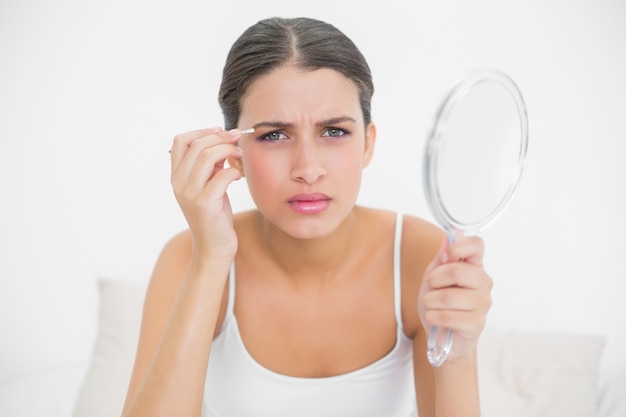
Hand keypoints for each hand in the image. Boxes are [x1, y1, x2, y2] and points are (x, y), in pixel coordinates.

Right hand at [170, 127, 243, 259]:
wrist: (213, 247)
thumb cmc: (214, 216)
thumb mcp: (208, 186)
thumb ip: (210, 166)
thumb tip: (222, 142)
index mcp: (177, 177)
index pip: (180, 141)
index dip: (201, 131)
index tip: (220, 130)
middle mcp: (179, 183)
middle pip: (197, 145)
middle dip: (221, 137)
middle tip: (237, 138)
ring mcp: (190, 194)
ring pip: (207, 156)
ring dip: (227, 150)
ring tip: (239, 154)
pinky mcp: (205, 204)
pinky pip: (221, 176)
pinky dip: (233, 171)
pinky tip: (238, 176)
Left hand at [418, 236, 492, 363]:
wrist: (442, 338)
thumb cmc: (439, 305)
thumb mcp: (433, 278)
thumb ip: (440, 260)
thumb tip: (447, 239)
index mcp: (474, 267)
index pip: (477, 244)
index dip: (459, 246)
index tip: (447, 256)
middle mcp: (483, 283)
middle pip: (458, 270)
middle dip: (435, 280)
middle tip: (432, 287)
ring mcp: (483, 304)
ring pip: (448, 296)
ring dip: (430, 302)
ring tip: (432, 306)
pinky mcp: (477, 324)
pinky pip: (448, 316)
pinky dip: (433, 317)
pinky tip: (435, 318)